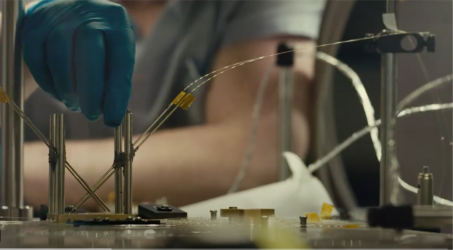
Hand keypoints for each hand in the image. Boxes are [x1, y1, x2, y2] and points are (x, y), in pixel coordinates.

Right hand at [21, 0, 135, 126]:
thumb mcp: (116, 52)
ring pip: (59, 57)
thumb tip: (112, 114)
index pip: (120, 60)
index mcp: (116, 22)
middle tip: (92, 115)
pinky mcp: (34, 25)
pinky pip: (36, 59)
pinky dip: (47, 82)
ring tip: (74, 105)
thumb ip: (115, 79)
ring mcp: (58, 17)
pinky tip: (58, 93)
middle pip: (89, 53)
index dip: (116, 94)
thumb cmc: (100, 41)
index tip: (113, 119)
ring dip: (67, 89)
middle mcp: (88, 14)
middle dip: (91, 92)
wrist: (70, 11)